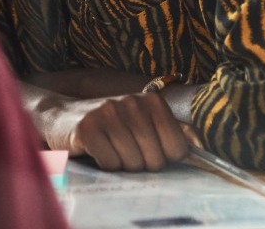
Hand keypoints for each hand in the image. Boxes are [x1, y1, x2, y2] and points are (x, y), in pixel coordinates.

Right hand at [47, 91, 197, 171]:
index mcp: (151, 101)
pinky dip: (105, 164)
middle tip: (125, 150)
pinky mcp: (87, 129)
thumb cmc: (109, 124)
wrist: (62, 116)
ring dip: (122, 165)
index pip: (177, 148)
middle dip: (141, 164)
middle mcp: (131, 102)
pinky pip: (110, 163)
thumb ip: (173, 132)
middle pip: (155, 159)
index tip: (148, 149)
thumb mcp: (142, 121)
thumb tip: (202, 146)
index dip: (163, 158)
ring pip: (133, 163)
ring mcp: (108, 113)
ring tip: (110, 148)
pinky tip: (96, 150)